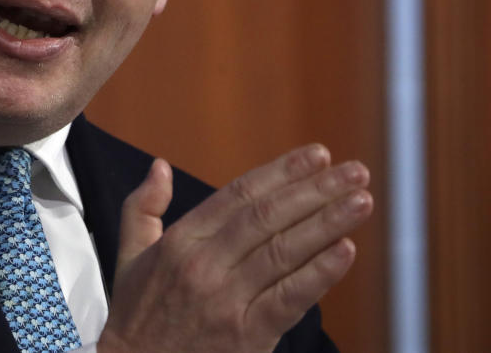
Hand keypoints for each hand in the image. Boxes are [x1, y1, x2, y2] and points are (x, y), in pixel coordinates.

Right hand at [97, 145, 371, 352]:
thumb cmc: (138, 315)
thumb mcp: (129, 255)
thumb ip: (142, 207)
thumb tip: (161, 166)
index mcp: (181, 240)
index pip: (240, 194)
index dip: (282, 172)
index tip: (317, 155)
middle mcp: (204, 264)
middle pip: (268, 216)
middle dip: (316, 189)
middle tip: (354, 171)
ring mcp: (227, 300)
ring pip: (284, 251)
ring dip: (328, 222)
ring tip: (360, 201)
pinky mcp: (247, 335)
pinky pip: (290, 298)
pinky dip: (320, 273)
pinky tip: (346, 250)